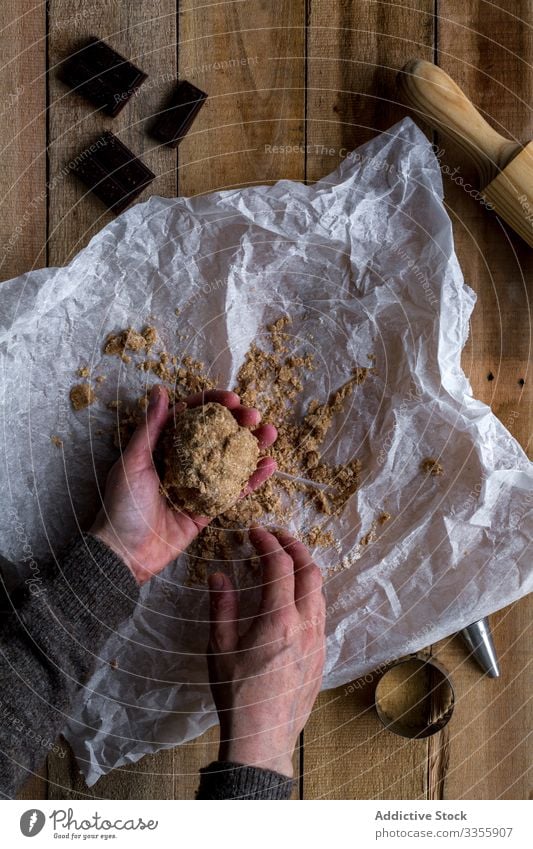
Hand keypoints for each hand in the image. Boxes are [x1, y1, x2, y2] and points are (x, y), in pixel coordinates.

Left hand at [91, 386, 276, 584]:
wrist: (125, 553)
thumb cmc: (122, 505)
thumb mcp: (133, 462)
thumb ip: (149, 427)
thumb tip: (161, 390)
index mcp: (163, 445)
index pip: (192, 415)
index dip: (212, 404)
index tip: (232, 400)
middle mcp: (184, 461)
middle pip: (216, 434)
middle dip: (238, 422)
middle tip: (255, 416)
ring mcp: (199, 484)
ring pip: (230, 459)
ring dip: (252, 445)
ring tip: (271, 434)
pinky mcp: (209, 508)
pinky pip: (234, 490)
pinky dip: (253, 478)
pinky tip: (270, 465)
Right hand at [207, 528, 325, 777]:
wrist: (262, 738)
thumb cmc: (236, 694)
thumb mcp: (219, 649)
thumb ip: (222, 607)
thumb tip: (218, 575)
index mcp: (279, 620)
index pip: (280, 566)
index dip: (268, 542)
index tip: (255, 532)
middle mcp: (306, 625)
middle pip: (311, 571)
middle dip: (295, 546)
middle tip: (277, 536)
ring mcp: (318, 641)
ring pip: (320, 591)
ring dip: (305, 569)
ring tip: (287, 561)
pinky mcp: (322, 656)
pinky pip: (321, 613)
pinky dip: (310, 593)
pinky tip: (294, 597)